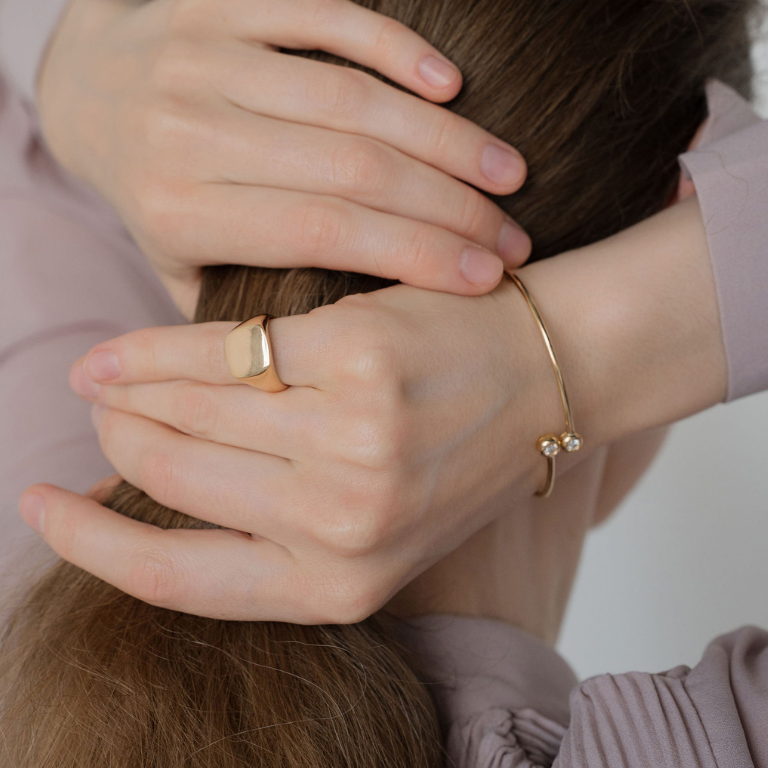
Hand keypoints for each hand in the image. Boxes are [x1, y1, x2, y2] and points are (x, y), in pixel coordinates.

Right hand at [19, 199, 726, 622]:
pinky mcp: (357, 361)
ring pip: (187, 412)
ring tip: (109, 377)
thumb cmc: (451, 446)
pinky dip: (160, 348)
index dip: (93, 545)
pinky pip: (222, 353)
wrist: (546, 376)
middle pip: (174, 479)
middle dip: (120, 440)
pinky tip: (124, 350)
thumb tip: (154, 487)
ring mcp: (352, 443)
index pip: (179, 578)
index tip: (46, 507)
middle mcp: (344, 526)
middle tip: (104, 411)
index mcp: (340, 583)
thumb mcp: (372, 520)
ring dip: (130, 392)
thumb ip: (273, 517)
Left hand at [39, 0, 529, 314]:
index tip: (485, 280)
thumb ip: (248, 306)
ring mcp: (206, 57)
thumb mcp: (182, 268)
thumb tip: (345, 350)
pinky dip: (393, 47)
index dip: (414, 252)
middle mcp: (190, 128)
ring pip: (351, 98)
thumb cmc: (155, 200)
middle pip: (350, 166)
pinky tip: (449, 86)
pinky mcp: (223, 3)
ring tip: (507, 175)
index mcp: (182, 207)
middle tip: (512, 237)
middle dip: (447, 204)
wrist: (90, 95)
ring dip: (443, 138)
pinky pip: (322, 16)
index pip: (323, 231)